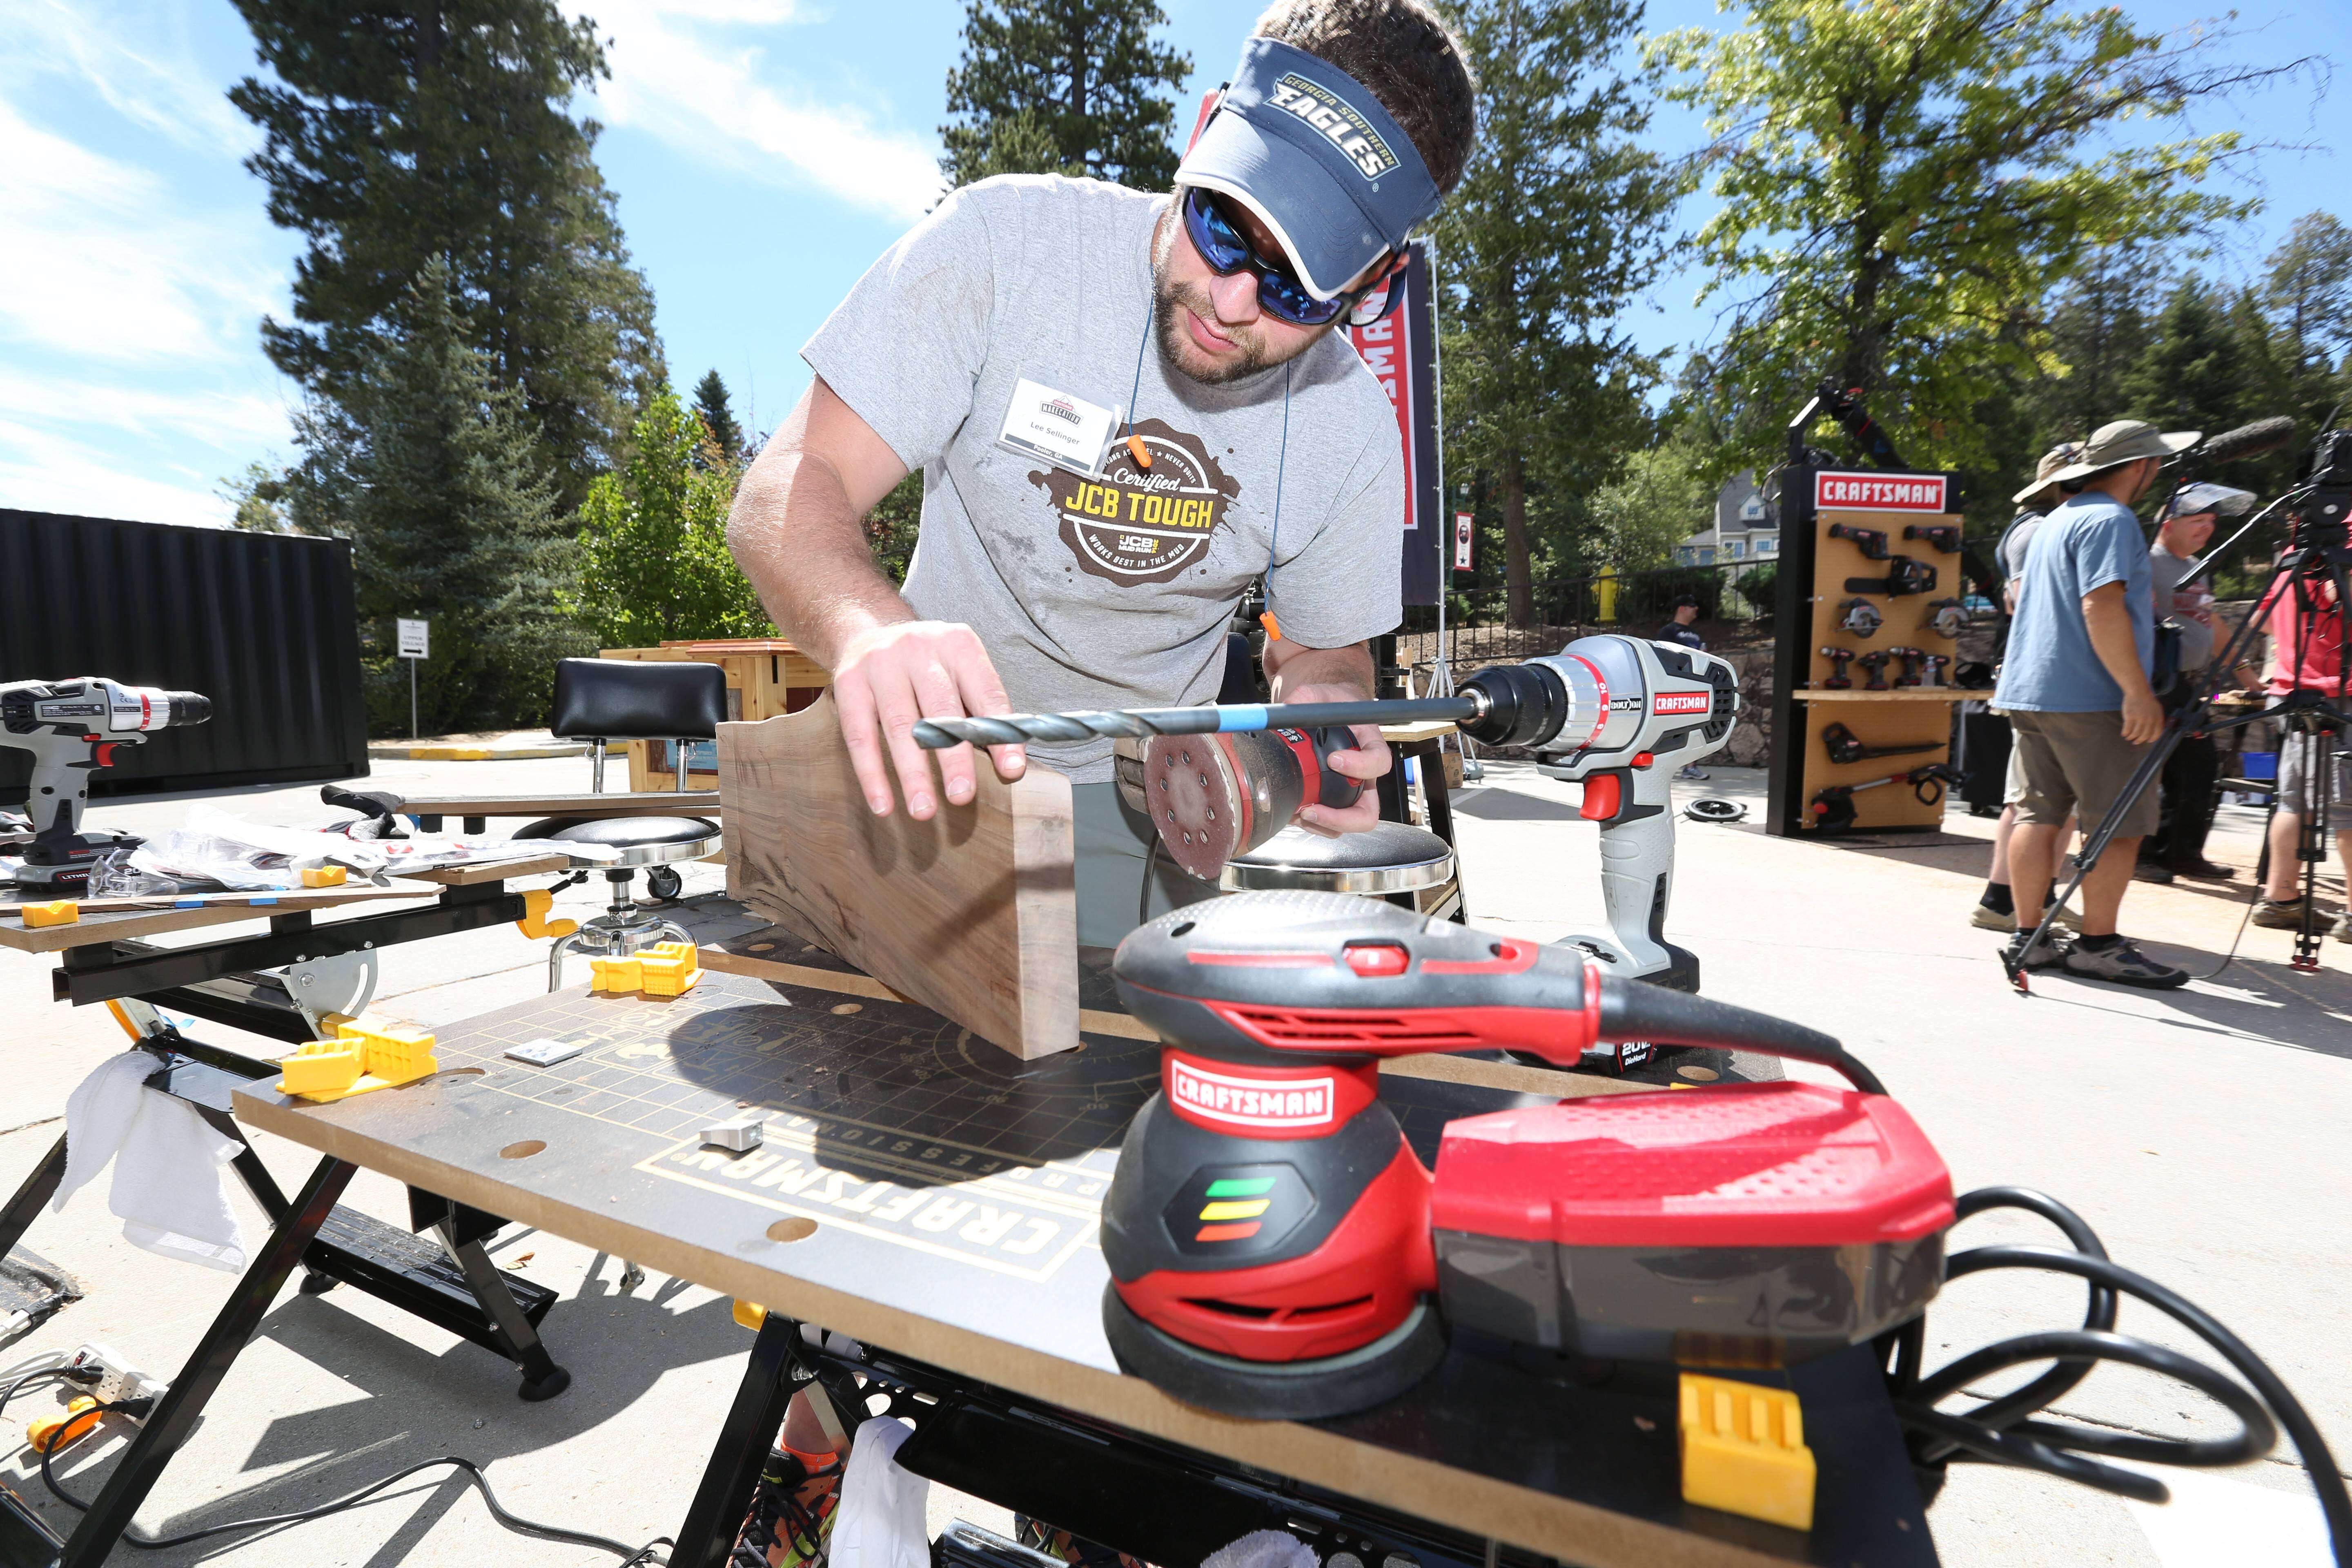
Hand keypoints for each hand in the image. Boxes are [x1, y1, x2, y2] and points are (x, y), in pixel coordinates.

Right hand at [830, 619, 1023, 818]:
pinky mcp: (849, 683)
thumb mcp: (959, 670)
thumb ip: (981, 710)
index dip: (1000, 735)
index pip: (987, 693)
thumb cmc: (926, 665)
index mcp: (958, 645)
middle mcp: (919, 649)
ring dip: (912, 774)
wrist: (868, 630)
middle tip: (962, 796)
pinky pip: (860, 736)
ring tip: (923, 811)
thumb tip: (1009, 765)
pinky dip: (872, 774)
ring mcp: (880, 665)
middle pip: (941, 710)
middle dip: (953, 758)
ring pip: (899, 726)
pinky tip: (884, 804)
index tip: (1011, 771)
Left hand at [1285, 684, 1391, 835]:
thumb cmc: (1328, 703)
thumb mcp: (1318, 694)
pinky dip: (1312, 824)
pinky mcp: (1331, 801)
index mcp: (1369, 745)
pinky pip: (1329, 825)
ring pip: (1347, 823)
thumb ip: (1304, 698)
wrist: (1323, 712)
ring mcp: (1349, 791)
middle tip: (1311, 808)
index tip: (1334, 759)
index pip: (1379, 762)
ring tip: (1299, 811)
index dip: (1360, 766)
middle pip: (1368, 811)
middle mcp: (1363, 775)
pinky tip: (1294, 811)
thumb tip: (1285, 711)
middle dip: (1341, 818)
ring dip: (1322, 824)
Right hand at [2120, 685, 2163, 745]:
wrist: (2138, 691)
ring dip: (2131, 738)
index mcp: (2158, 718)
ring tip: (2128, 738)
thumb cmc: (2147, 700)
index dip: (2151, 739)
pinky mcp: (2130, 717)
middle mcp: (2150, 720)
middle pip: (2145, 735)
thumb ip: (2157, 719)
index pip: (2156, 734)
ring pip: (2135, 734)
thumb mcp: (2157, 709)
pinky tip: (2124, 734)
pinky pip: (2127, 729)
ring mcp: (2140, 719)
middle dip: (2139, 741)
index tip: (2147, 741)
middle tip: (2135, 742)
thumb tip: (2154, 730)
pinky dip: (2125, 733)